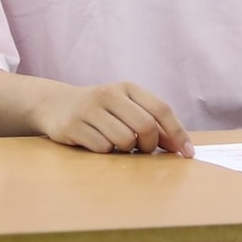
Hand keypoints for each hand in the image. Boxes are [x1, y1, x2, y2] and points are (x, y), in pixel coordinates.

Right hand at [35, 81, 193, 156]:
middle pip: (146, 127)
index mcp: (128, 87)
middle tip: (141, 150)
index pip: (162, 109)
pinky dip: (105, 151)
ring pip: (124, 140)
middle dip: (149, 145)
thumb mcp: (125, 108)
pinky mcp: (73, 125)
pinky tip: (96, 143)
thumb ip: (151, 122)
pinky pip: (102, 148)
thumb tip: (178, 146)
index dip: (177, 133)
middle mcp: (110, 94)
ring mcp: (90, 109)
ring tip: (115, 144)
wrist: (55, 104)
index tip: (187, 154)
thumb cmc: (100, 110)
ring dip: (125, 150)